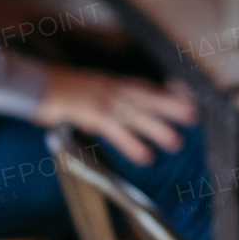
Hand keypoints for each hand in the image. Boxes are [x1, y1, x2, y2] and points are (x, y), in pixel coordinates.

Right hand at [32, 70, 198, 165]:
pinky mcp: (94, 116)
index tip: (191, 99)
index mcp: (117, 82)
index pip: (150, 86)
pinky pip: (117, 132)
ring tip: (177, 143)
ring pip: (139, 115)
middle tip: (196, 117)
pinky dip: (132, 144)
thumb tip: (133, 105)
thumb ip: (115, 93)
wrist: (42, 85)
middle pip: (151, 98)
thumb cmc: (67, 87)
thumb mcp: (97, 85)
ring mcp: (106, 102)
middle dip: (174, 107)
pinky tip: (146, 157)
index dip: (171, 92)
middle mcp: (116, 89)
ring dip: (159, 129)